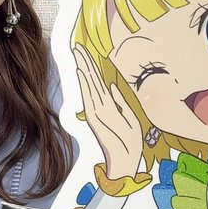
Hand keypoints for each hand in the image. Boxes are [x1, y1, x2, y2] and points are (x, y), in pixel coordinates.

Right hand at [72, 45, 142, 178]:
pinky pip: (90, 96)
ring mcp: (97, 112)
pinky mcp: (96, 118)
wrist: (126, 163)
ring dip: (83, 69)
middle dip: (84, 63)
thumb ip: (121, 102)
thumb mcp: (131, 119)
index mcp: (107, 107)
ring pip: (89, 85)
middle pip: (91, 80)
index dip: (91, 67)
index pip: (97, 83)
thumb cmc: (129, 144)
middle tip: (77, 46)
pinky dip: (85, 84)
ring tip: (77, 53)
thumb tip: (111, 86)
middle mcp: (99, 107)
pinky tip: (81, 72)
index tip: (85, 53)